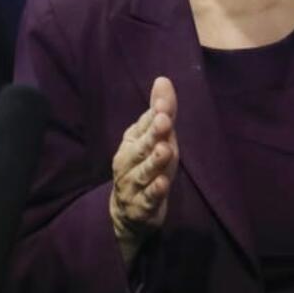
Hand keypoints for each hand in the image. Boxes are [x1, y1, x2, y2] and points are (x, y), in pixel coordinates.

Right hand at [110, 77, 178, 264]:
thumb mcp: (155, 139)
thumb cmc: (145, 167)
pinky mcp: (141, 208)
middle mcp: (128, 162)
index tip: (164, 105)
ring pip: (144, 173)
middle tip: (165, 120)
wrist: (128, 213)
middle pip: (142, 147)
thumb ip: (160, 111)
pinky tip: (162, 183)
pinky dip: (154, 192)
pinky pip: (147, 199)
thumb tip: (163, 79)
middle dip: (153, 134)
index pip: (144, 125)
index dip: (154, 115)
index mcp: (131, 142)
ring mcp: (132, 186)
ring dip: (154, 162)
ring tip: (164, 149)